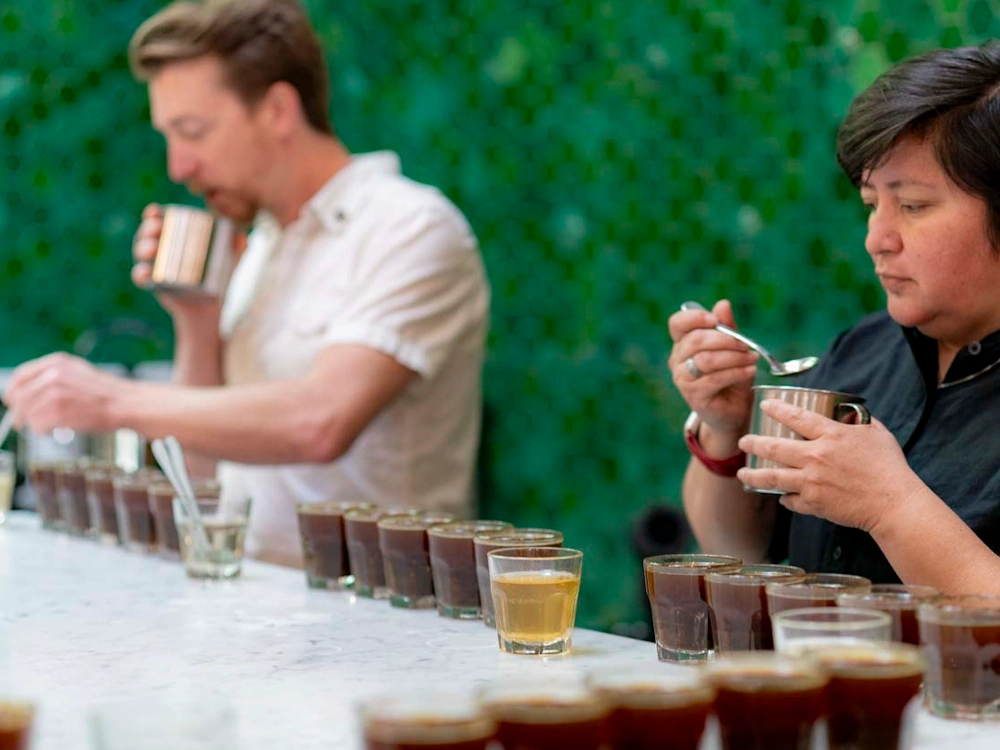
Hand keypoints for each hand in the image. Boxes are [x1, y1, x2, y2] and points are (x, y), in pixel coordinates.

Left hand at [2, 353, 126, 433]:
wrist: (127, 403)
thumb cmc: (105, 393)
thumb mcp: (78, 373)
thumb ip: (52, 377)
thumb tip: (25, 393)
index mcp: (57, 362)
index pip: (20, 376)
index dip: (13, 392)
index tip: (13, 402)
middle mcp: (53, 374)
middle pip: (19, 396)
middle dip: (19, 412)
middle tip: (20, 423)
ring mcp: (56, 392)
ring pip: (27, 413)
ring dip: (34, 423)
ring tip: (49, 425)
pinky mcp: (59, 410)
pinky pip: (38, 425)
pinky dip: (43, 431)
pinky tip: (56, 429)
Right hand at [131, 203, 231, 321]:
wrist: (211, 306)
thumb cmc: (219, 277)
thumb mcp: (230, 260)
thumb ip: (238, 247)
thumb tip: (242, 236)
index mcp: (174, 237)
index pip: (159, 220)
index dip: (153, 214)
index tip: (156, 211)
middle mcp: (160, 249)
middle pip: (146, 233)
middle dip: (147, 228)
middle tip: (157, 228)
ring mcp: (155, 266)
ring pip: (140, 252)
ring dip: (142, 247)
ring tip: (152, 249)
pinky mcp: (154, 284)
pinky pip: (140, 277)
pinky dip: (140, 274)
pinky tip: (146, 272)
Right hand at [667, 299, 758, 438]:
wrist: (734, 411)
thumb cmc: (732, 376)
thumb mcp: (733, 349)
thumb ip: (727, 328)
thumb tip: (723, 304)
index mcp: (683, 343)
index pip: (677, 324)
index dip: (694, 317)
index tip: (714, 320)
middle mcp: (677, 360)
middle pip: (695, 341)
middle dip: (725, 340)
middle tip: (746, 345)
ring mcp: (682, 379)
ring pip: (706, 360)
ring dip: (733, 357)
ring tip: (752, 359)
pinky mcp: (693, 395)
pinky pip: (714, 379)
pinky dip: (736, 373)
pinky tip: (750, 371)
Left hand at [736, 399, 925, 532]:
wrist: (894, 504)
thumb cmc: (889, 467)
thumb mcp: (876, 434)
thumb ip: (859, 421)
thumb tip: (849, 414)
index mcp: (831, 436)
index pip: (796, 417)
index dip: (777, 409)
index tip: (764, 406)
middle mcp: (816, 457)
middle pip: (774, 447)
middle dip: (753, 442)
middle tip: (743, 441)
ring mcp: (811, 482)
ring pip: (771, 476)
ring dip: (753, 473)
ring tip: (742, 472)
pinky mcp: (813, 503)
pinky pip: (790, 500)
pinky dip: (784, 498)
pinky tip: (780, 495)